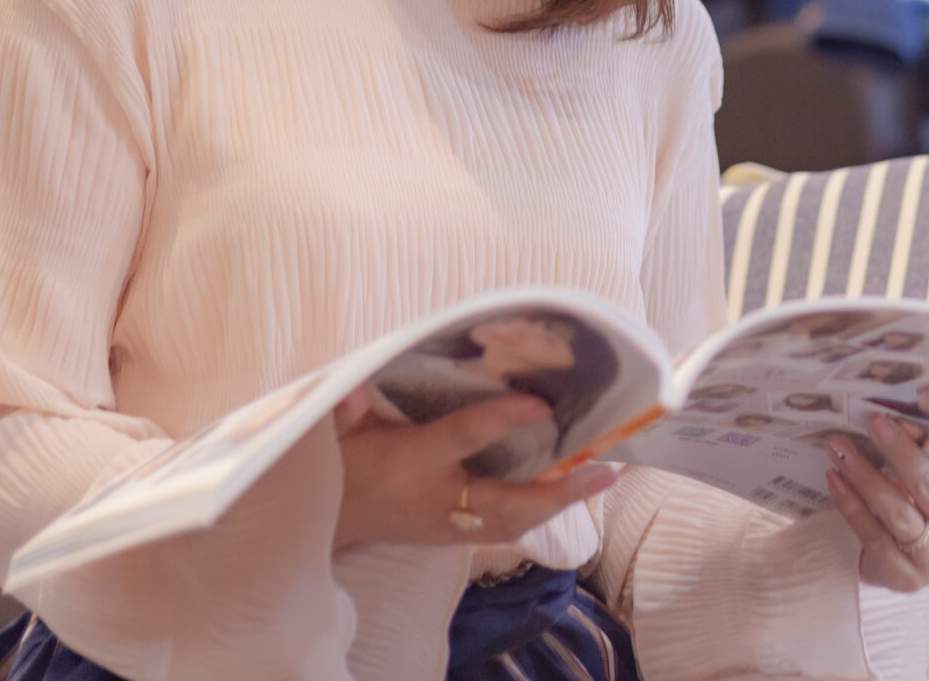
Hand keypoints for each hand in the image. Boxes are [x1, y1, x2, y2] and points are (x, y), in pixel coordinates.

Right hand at [331, 386, 615, 552]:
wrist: (324, 525)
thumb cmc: (338, 466)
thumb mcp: (336, 431)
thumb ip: (344, 406)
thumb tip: (349, 388)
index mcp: (410, 464)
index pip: (463, 438)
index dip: (502, 420)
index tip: (541, 405)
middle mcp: (437, 501)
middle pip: (506, 502)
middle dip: (558, 491)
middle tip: (605, 470)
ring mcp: (447, 527)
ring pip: (512, 523)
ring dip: (558, 504)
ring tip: (601, 480)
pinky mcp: (452, 540)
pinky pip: (503, 530)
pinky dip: (539, 514)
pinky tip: (569, 496)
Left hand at [824, 414, 928, 591]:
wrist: (911, 557)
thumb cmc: (924, 500)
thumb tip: (918, 398)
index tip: (904, 408)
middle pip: (928, 486)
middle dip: (898, 451)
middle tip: (872, 422)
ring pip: (897, 512)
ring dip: (864, 475)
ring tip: (839, 447)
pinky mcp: (905, 576)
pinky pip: (873, 536)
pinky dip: (851, 505)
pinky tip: (834, 479)